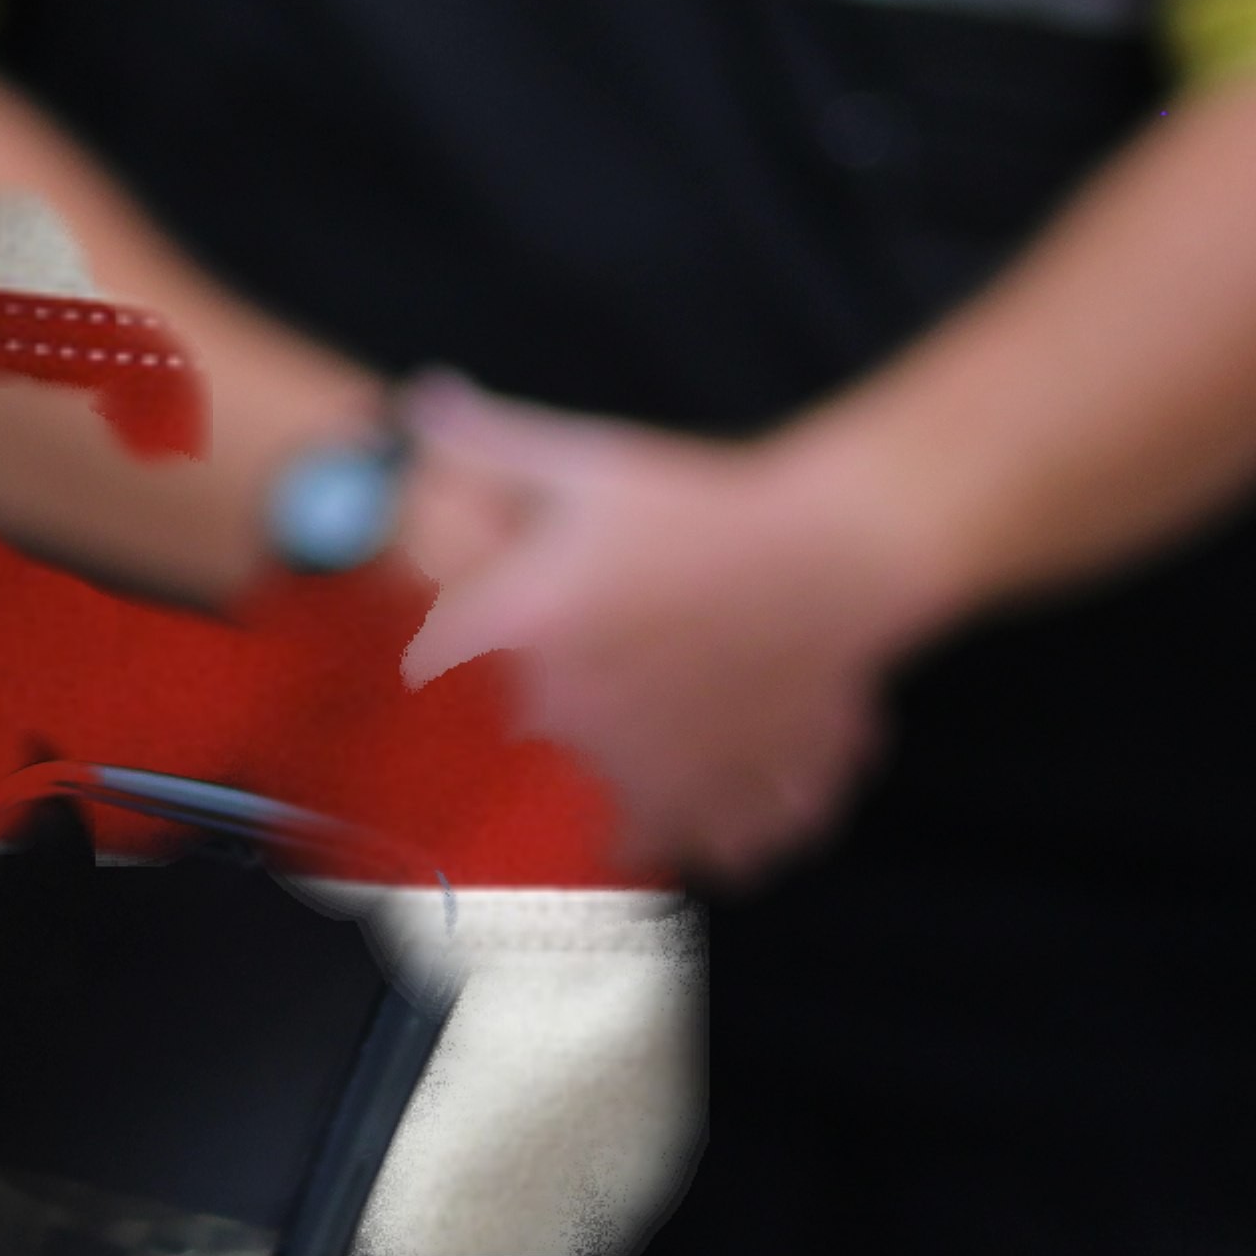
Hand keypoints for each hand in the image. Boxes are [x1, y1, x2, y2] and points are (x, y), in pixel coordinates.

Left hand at [398, 376, 943, 886]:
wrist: (833, 544)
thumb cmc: (700, 503)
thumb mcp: (584, 461)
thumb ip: (487, 442)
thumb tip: (421, 403)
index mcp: (526, 639)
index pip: (430, 683)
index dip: (440, 680)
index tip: (460, 673)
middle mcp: (581, 721)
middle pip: (521, 772)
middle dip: (535, 751)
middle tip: (563, 716)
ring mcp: (663, 774)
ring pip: (622, 834)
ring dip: (629, 812)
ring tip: (641, 772)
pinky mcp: (738, 800)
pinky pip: (723, 852)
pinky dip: (722, 836)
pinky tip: (718, 796)